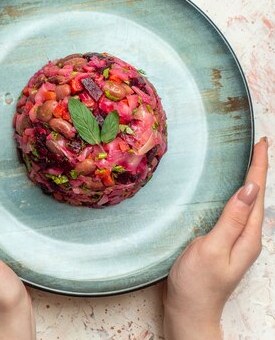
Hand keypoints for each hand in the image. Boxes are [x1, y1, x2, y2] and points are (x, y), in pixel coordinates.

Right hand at [163, 137, 268, 339]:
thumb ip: (231, 219)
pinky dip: (238, 195)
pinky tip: (233, 192)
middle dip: (259, 168)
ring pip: (248, 203)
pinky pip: (237, 213)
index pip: (256, 193)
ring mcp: (237, 241)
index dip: (259, 166)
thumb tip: (249, 189)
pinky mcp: (225, 244)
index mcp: (248, 236)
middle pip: (256, 196)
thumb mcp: (212, 248)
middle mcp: (248, 237)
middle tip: (259, 144)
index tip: (262, 142)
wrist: (190, 310)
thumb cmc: (197, 283)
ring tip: (251, 160)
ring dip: (250, 180)